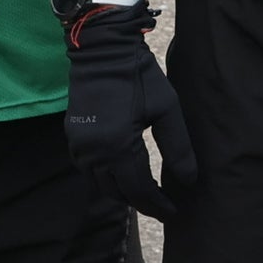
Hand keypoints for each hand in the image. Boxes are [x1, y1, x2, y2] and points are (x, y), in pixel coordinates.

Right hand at [63, 5, 197, 221]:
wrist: (102, 50)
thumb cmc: (140, 76)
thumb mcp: (167, 109)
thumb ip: (178, 148)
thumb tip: (189, 181)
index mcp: (118, 146)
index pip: (139, 190)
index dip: (158, 205)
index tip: (174, 212)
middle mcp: (94, 152)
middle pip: (118, 192)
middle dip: (141, 202)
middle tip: (162, 206)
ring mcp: (79, 145)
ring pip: (100, 185)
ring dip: (122, 193)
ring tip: (145, 194)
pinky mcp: (72, 137)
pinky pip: (87, 170)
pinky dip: (104, 179)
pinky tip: (121, 175)